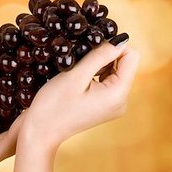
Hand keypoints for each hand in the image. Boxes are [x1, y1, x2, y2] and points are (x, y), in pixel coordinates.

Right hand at [19, 40, 139, 149]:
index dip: (112, 47)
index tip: (89, 52)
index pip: (131, 56)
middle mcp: (122, 101)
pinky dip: (94, 76)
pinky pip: (107, 82)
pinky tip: (77, 83)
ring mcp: (114, 105)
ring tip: (76, 76)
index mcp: (119, 94)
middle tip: (80, 66)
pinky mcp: (104, 106)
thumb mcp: (76, 75)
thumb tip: (122, 39)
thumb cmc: (54, 104)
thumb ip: (100, 55)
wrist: (40, 132)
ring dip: (97, 66)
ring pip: (114, 71)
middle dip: (103, 58)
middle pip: (123, 64)